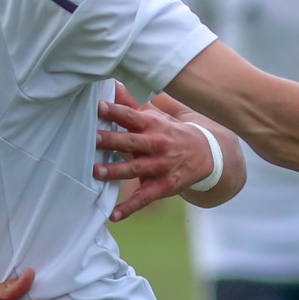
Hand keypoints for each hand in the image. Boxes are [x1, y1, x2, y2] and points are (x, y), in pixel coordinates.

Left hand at [94, 83, 216, 220]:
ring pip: (137, 169)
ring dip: (117, 171)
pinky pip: (145, 198)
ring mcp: (161, 167)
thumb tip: (111, 84)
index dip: (116, 111)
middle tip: (93, 138)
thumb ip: (131, 104)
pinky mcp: (163, 186)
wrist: (205, 154)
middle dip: (113, 141)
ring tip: (96, 172)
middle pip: (132, 142)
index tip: (99, 106)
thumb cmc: (170, 132)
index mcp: (153, 126)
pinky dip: (129, 208)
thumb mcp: (155, 116)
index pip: (132, 117)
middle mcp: (157, 145)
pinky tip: (114, 216)